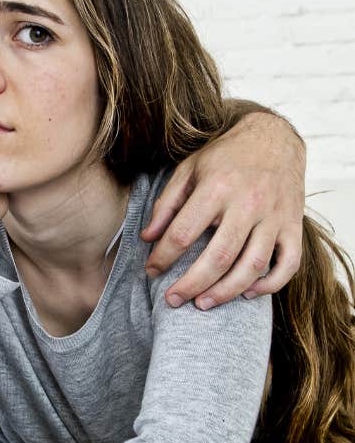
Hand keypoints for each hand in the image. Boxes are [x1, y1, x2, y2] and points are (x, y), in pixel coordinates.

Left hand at [141, 113, 304, 308]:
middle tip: (172, 300)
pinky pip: (289, 264)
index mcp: (217, 188)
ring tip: (202, 304)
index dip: (163, 256)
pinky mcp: (294, 226)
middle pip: (218, 257)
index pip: (183, 233)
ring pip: (252, 266)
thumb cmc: (225, 156)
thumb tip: (146, 237)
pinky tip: (247, 293)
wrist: (274, 138)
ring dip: (225, 292)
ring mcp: (274, 217)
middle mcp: (248, 204)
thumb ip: (166, 204)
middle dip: (191, 284)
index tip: (151, 270)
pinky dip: (270, 285)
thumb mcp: (188, 170)